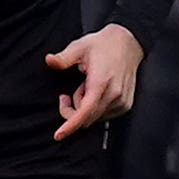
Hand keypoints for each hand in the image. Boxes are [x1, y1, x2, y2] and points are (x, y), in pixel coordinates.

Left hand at [46, 24, 142, 140]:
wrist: (129, 43)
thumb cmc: (104, 45)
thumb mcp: (80, 47)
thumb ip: (63, 58)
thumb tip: (49, 60)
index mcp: (101, 82)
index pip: (84, 112)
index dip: (70, 125)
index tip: (58, 134)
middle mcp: (114, 95)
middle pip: (86, 118)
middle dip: (72, 110)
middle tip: (70, 92)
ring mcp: (122, 102)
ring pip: (94, 118)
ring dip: (84, 108)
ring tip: (88, 86)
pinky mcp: (126, 105)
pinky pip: (103, 116)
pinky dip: (95, 108)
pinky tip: (97, 91)